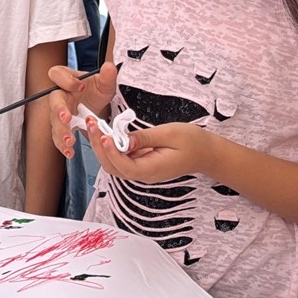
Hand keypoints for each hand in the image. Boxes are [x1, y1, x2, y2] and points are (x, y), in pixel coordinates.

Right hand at [46, 62, 118, 158]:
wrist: (96, 106)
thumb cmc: (96, 91)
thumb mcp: (105, 84)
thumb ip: (107, 76)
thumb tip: (109, 66)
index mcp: (66, 79)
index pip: (57, 74)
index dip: (66, 80)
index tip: (79, 86)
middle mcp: (59, 95)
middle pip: (53, 101)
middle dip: (59, 110)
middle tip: (67, 118)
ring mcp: (59, 113)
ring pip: (54, 122)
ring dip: (61, 132)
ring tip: (70, 141)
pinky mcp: (61, 127)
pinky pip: (58, 137)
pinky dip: (62, 146)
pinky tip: (69, 152)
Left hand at [89, 120, 212, 183]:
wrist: (206, 152)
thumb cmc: (192, 142)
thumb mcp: (169, 134)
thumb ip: (145, 138)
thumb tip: (123, 140)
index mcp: (152, 170)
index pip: (126, 167)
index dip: (112, 153)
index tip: (104, 136)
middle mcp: (144, 174)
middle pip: (113, 167)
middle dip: (99, 146)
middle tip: (92, 124)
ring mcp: (141, 170)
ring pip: (114, 163)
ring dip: (101, 146)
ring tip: (94, 125)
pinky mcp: (140, 163)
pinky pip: (120, 158)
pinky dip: (110, 146)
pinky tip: (105, 131)